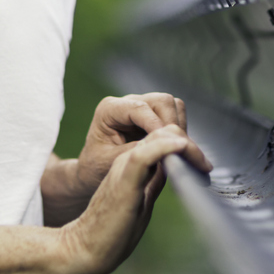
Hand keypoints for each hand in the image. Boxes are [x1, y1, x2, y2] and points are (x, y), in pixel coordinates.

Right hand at [62, 125, 190, 273]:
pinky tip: (181, 146)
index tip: (204, 165)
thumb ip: (155, 181)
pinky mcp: (123, 182)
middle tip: (206, 165)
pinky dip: (165, 147)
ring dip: (183, 143)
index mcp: (134, 164)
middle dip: (190, 143)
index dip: (187, 145)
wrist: (84, 249)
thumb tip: (175, 170)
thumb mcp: (142, 199)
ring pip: (156, 137)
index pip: (164, 137)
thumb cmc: (113, 230)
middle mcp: (128, 160)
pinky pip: (143, 156)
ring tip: (200, 159)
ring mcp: (124, 168)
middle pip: (164, 132)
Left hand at [74, 94, 210, 193]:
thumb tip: (160, 146)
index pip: (140, 109)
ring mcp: (142, 106)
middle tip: (174, 149)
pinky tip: (173, 147)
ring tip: (174, 149)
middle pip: (162, 101)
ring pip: (172, 105)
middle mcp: (127, 103)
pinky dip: (179, 128)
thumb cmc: (96, 168)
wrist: (94, 172)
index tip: (167, 145)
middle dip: (171, 124)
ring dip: (178, 126)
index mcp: (109, 109)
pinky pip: (175, 114)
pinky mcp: (153, 115)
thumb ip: (134, 152)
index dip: (157, 125)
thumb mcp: (109, 162)